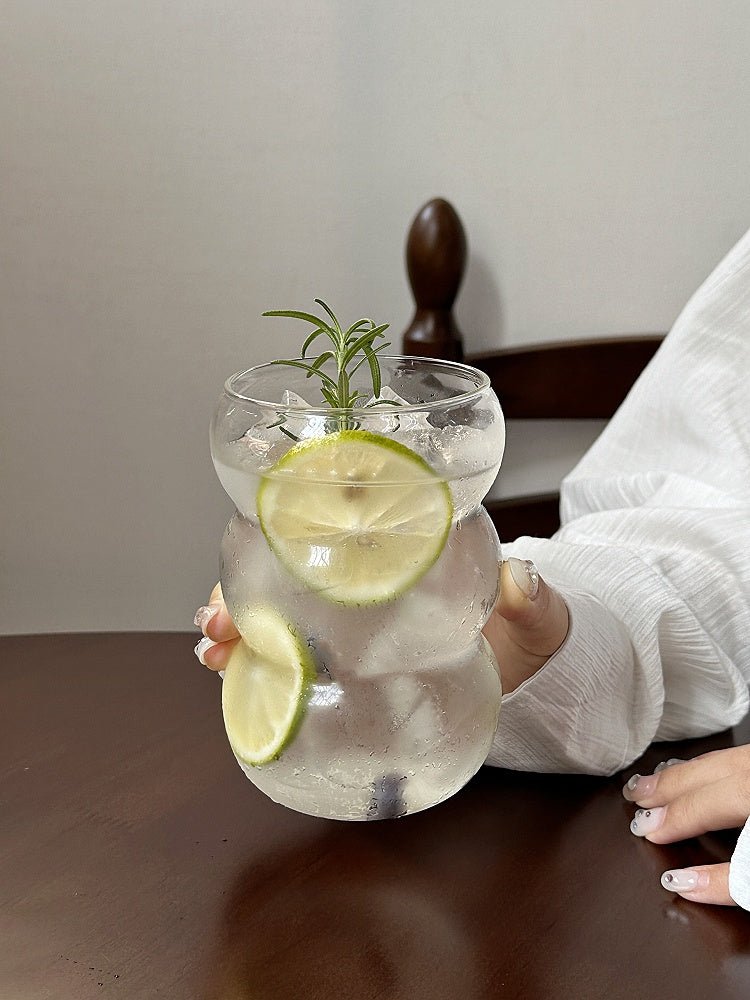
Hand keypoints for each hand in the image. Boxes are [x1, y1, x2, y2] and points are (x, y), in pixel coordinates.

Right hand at [194, 558, 570, 692]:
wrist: (529, 674)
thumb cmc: (528, 631)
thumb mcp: (536, 615)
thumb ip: (531, 599)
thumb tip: (521, 577)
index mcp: (404, 559)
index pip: (335, 535)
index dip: (286, 541)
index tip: (249, 556)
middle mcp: (370, 586)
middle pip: (290, 576)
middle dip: (242, 592)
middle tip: (215, 621)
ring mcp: (357, 627)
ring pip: (282, 615)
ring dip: (240, 629)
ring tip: (212, 651)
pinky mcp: (355, 667)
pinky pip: (297, 659)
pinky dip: (259, 665)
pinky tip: (230, 676)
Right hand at [624, 747, 749, 905]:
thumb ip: (729, 880)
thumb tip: (685, 886)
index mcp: (748, 792)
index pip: (700, 808)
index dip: (671, 820)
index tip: (648, 830)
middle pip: (699, 776)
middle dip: (663, 787)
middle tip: (633, 796)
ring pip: (710, 759)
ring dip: (679, 772)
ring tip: (652, 780)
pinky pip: (727, 753)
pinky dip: (702, 763)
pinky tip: (693, 768)